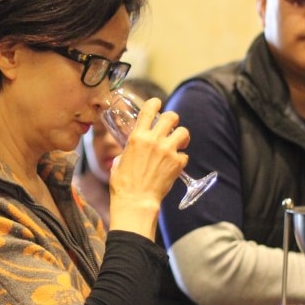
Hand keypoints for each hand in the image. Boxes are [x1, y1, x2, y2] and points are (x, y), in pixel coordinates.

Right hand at [108, 97, 189, 238]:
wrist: (136, 200)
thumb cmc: (123, 184)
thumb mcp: (120, 160)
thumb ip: (129, 150)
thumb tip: (133, 149)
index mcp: (137, 136)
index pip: (149, 109)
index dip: (155, 103)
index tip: (157, 104)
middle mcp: (154, 140)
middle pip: (171, 116)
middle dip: (172, 119)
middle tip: (171, 126)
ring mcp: (168, 151)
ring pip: (183, 132)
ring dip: (181, 136)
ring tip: (178, 143)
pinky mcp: (177, 164)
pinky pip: (185, 155)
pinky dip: (180, 159)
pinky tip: (174, 165)